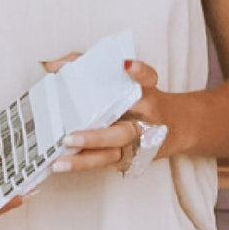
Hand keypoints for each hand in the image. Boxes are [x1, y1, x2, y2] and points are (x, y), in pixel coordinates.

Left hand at [40, 54, 172, 173]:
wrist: (176, 126)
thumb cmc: (138, 98)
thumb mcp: (121, 79)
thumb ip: (86, 65)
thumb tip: (52, 65)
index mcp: (146, 92)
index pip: (147, 78)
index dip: (138, 72)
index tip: (125, 65)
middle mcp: (145, 118)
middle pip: (123, 130)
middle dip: (96, 136)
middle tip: (69, 137)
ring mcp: (138, 142)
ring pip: (112, 153)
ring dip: (85, 158)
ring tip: (60, 159)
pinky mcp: (129, 157)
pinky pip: (105, 162)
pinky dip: (83, 163)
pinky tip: (62, 164)